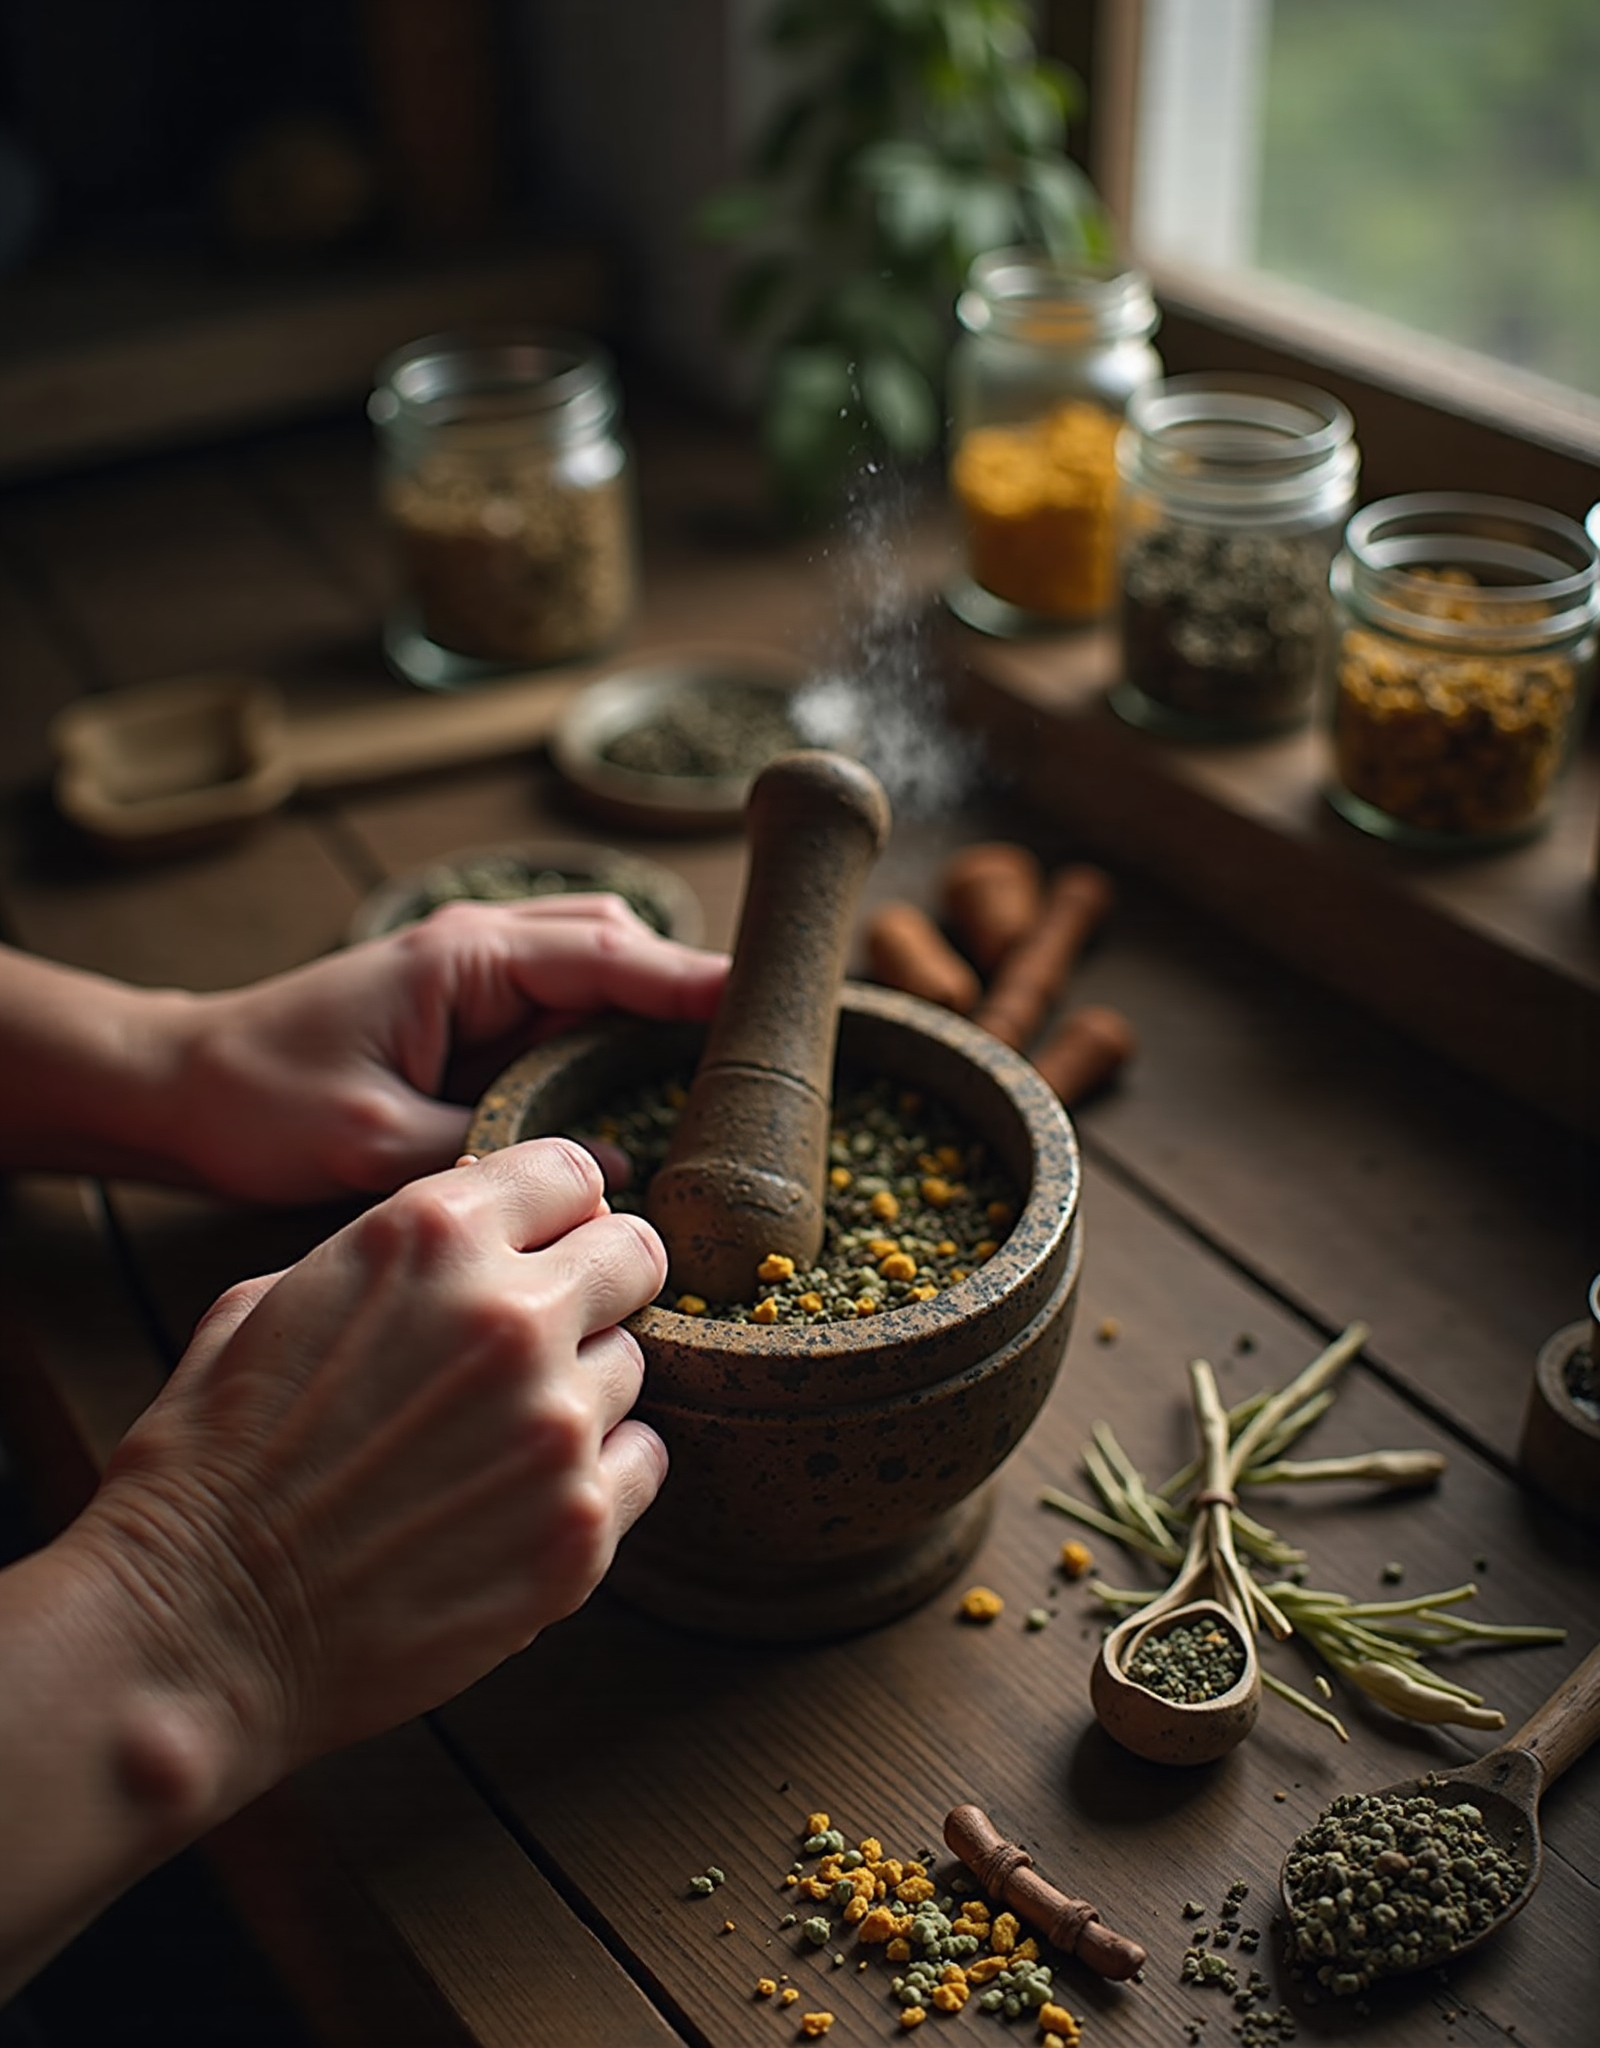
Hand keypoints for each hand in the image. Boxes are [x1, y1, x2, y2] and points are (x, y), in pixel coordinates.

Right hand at [65, 1137, 668, 1781]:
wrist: (198, 1623)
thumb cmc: (215, 1457)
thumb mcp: (277, 1296)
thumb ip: (398, 1248)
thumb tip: (488, 1218)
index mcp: (432, 1238)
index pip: (572, 1171)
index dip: (560, 1207)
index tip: (550, 1238)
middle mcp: (510, 1316)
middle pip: (633, 1255)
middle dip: (600, 1281)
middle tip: (555, 1326)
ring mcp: (556, 1424)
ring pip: (629, 1365)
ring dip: (581, 1387)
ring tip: (497, 1436)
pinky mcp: (582, 1526)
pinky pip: (643, 1460)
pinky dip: (600, 1471)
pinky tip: (522, 1493)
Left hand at [167, 895, 725, 1201]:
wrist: (179, 1087)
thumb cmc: (259, 1102)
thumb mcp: (372, 1141)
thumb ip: (488, 1150)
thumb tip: (608, 1167)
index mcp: (463, 961)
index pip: (606, 953)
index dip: (690, 978)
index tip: (764, 1001)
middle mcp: (479, 952)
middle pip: (618, 942)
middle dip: (687, 984)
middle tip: (760, 1045)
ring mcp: (476, 978)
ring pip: (598, 969)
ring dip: (654, 1006)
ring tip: (721, 1067)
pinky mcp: (469, 1015)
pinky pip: (566, 1009)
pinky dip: (613, 1032)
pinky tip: (644, 1087)